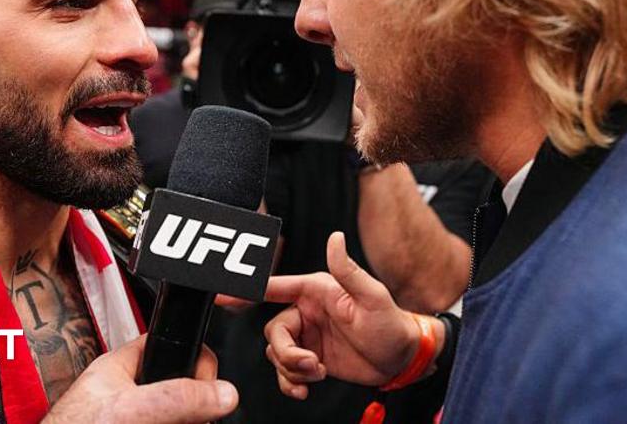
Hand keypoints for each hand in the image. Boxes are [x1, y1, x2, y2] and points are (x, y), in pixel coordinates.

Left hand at [43, 334, 237, 423]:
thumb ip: (176, 397)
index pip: (168, 344)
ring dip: (190, 421)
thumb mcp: (129, 410)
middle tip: (196, 418)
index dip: (193, 358)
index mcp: (119, 369)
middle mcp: (127, 395)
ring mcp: (134, 420)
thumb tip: (222, 392)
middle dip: (195, 403)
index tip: (206, 382)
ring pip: (179, 416)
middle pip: (181, 387)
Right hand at [262, 232, 422, 399]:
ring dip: (293, 369)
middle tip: (313, 364)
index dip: (248, 291)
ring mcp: (307, 337)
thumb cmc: (391, 324)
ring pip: (277, 353)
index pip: (275, 286)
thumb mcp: (372, 296)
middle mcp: (307, 311)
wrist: (401, 360)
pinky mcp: (310, 359)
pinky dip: (290, 382)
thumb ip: (348, 270)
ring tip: (319, 373)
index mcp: (316, 290)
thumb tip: (335, 238)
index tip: (225, 298)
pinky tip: (306, 388)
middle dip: (288, 353)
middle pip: (273, 332)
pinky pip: (285, 371)